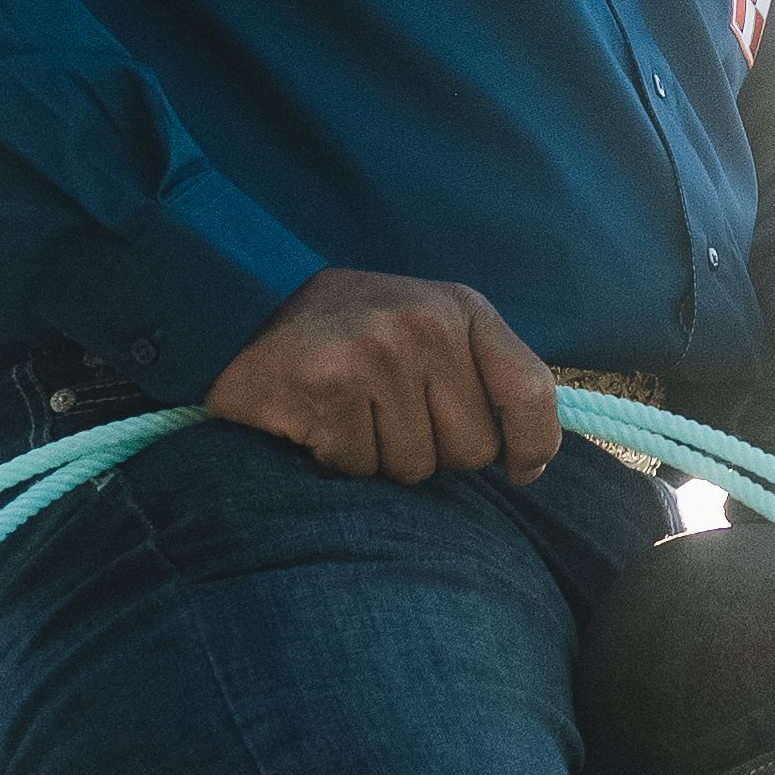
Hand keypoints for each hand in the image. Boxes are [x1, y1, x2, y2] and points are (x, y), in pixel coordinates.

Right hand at [204, 267, 562, 480]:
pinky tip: (315, 420)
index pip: (530, 389)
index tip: (522, 471)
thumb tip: (528, 461)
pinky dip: (334, 458)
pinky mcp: (328, 385)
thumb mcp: (426, 327)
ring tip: (347, 414)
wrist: (240, 304)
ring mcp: (377, 354)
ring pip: (412, 467)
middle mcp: (426, 326)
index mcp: (463, 309)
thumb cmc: (346, 331)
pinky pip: (356, 466)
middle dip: (433, 452)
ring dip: (377, 458)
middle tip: (386, 417)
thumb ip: (477, 377)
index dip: (534, 443)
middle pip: (471, 448)